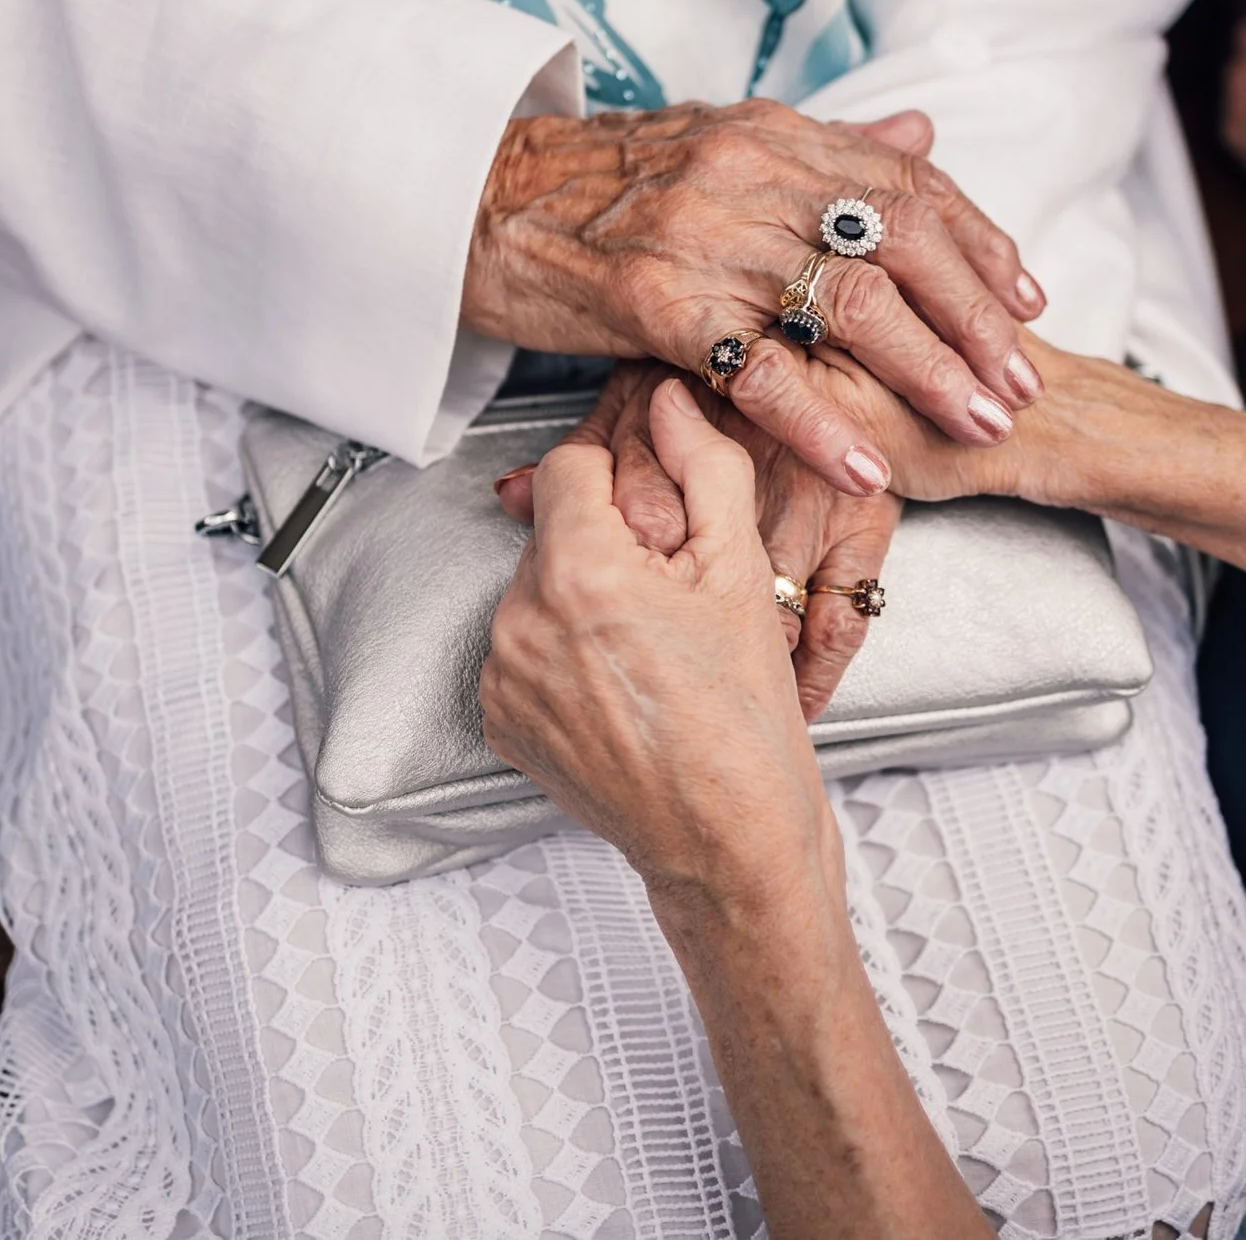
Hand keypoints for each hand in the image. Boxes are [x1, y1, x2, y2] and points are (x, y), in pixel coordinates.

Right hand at [461, 101, 1046, 496]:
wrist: (474, 201)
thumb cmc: (598, 188)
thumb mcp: (721, 144)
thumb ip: (826, 148)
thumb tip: (922, 130)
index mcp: (775, 136)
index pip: (909, 183)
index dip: (980, 245)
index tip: (1029, 304)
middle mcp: (752, 174)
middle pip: (898, 243)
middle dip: (974, 321)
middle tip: (1021, 386)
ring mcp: (705, 235)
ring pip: (847, 302)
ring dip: (923, 372)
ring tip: (972, 425)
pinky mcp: (655, 299)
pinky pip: (758, 366)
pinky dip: (820, 420)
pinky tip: (863, 464)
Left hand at [482, 378, 835, 907]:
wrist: (728, 843)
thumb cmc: (745, 719)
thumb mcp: (741, 572)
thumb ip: (705, 466)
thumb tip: (673, 402)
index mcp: (578, 571)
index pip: (573, 466)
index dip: (622, 471)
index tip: (657, 501)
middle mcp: (520, 620)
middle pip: (555, 531)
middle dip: (607, 542)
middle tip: (672, 589)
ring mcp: (503, 677)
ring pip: (538, 592)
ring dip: (583, 599)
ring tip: (652, 647)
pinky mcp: (500, 722)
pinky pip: (524, 654)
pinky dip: (565, 656)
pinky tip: (625, 684)